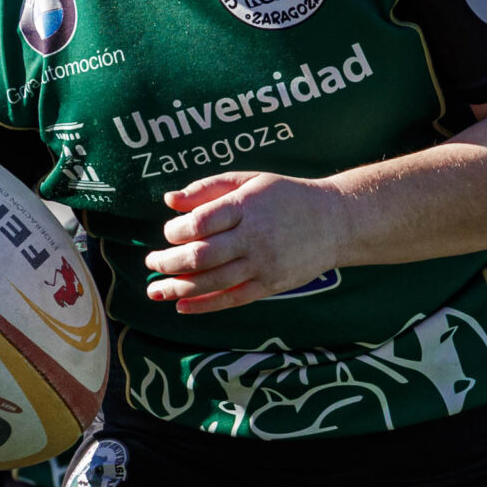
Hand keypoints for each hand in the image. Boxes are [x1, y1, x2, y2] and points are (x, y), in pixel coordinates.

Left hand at [144, 172, 344, 313]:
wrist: (335, 222)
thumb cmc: (286, 197)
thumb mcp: (249, 181)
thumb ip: (208, 189)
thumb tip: (169, 201)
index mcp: (247, 206)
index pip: (200, 223)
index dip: (176, 231)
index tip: (169, 233)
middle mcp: (255, 237)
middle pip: (201, 256)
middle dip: (169, 262)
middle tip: (151, 262)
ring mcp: (263, 264)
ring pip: (212, 282)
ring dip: (178, 288)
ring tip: (156, 289)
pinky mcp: (270, 285)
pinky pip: (232, 299)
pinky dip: (204, 305)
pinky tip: (181, 305)